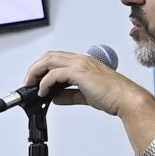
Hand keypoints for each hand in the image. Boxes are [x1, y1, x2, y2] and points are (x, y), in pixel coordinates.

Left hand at [22, 50, 147, 119]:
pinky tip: (43, 92)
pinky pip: (55, 74)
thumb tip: (55, 98)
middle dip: (35, 68)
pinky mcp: (80, 72)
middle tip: (28, 82)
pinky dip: (45, 83)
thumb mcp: (85, 95)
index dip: (42, 68)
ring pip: (49, 61)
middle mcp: (81, 60)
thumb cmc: (113, 95)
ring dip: (36, 73)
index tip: (35, 81)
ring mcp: (80, 64)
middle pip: (49, 56)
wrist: (126, 99)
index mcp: (83, 62)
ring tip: (31, 86)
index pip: (56, 58)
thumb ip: (70, 95)